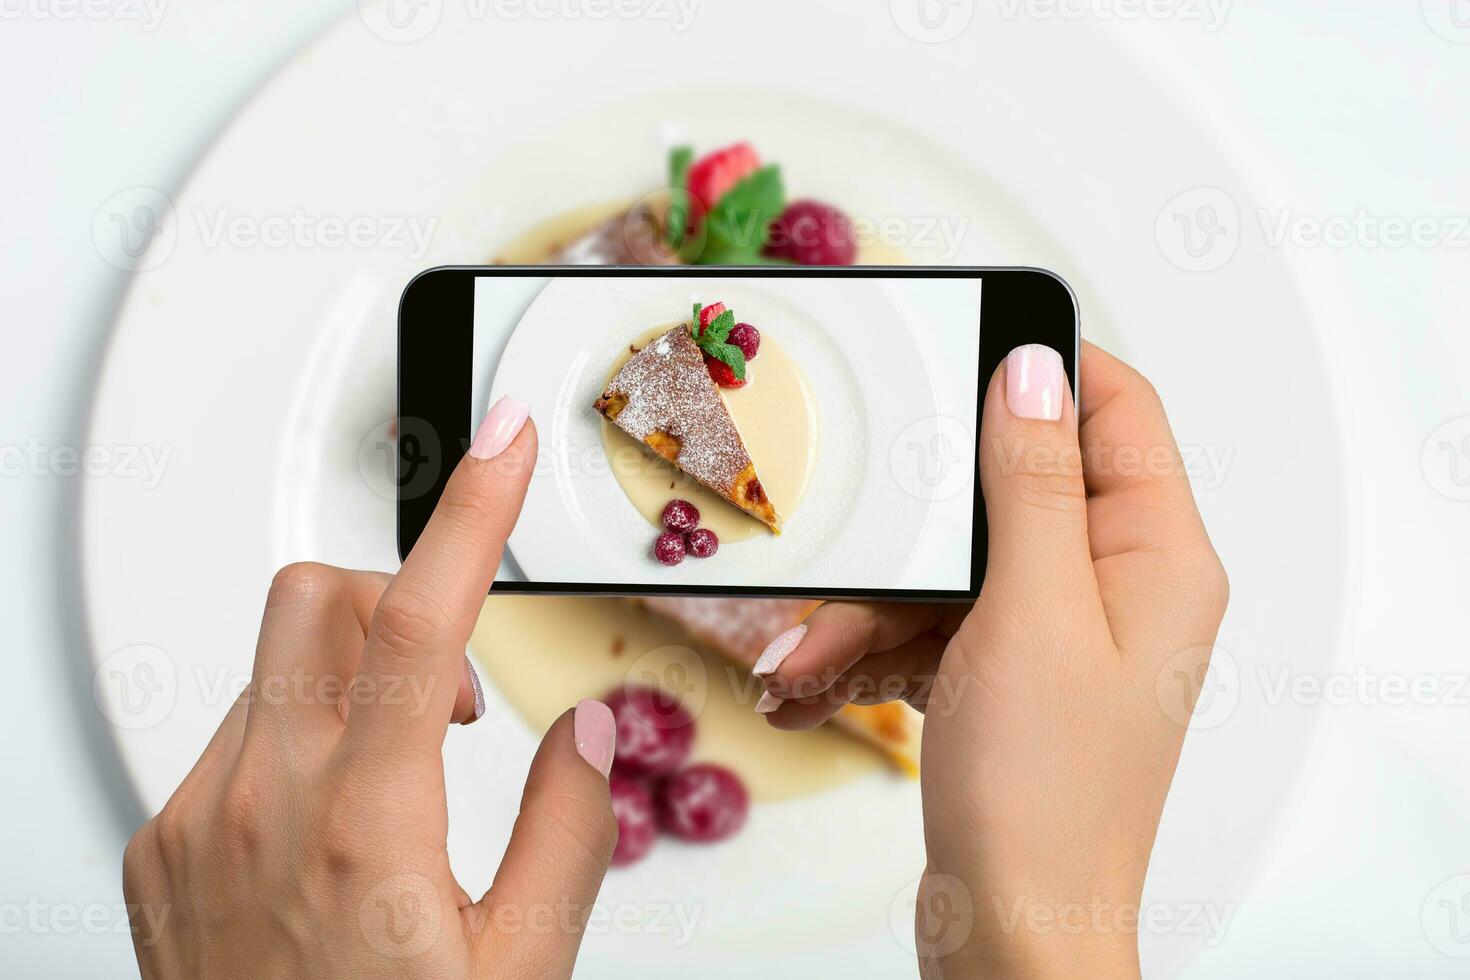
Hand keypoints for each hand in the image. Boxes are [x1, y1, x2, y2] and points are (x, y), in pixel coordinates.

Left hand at [123, 397, 621, 979]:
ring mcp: (194, 822)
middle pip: (320, 600)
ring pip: (274, 665)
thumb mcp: (520, 967)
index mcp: (366, 828)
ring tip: (397, 777)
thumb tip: (582, 732)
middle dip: (399, 602)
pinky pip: (230, 736)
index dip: (471, 513)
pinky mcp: (157, 846)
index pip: (425, 622)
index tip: (504, 445)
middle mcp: (259, 806)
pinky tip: (326, 827)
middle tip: (451, 689)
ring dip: (352, 678)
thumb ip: (567, 832)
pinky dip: (295, 741)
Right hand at [752, 343, 1228, 977]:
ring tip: (801, 662)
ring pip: (950, 569)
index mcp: (1155, 556)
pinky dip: (868, 652)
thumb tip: (1034, 369)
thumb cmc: (1044, 796)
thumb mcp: (1030, 613)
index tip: (959, 347)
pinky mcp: (1004, 677)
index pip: (1117, 410)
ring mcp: (1057, 635)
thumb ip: (1032, 483)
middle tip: (851, 546)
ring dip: (867, 611)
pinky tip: (808, 688)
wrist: (1010, 932)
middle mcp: (1114, 586)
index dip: (1042, 369)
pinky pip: (930, 629)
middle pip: (1005, 495)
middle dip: (911, 530)